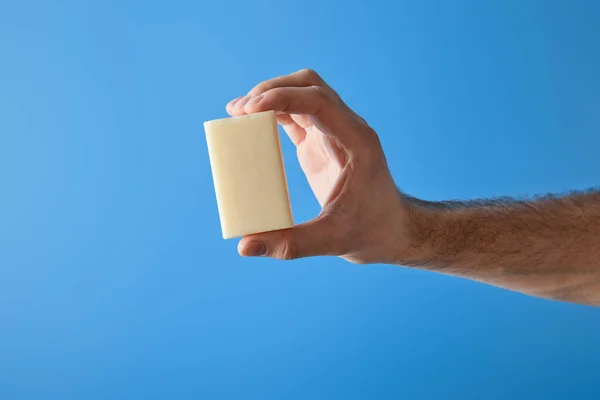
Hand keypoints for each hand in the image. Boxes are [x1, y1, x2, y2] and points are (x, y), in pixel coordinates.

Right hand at [226, 69, 409, 263]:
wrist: (391, 231)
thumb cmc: (369, 233)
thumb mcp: (331, 241)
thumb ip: (289, 244)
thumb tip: (244, 247)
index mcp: (357, 142)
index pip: (319, 101)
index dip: (283, 98)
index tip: (249, 109)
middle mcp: (348, 129)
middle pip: (310, 86)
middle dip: (272, 89)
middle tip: (239, 110)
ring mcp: (335, 133)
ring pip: (303, 93)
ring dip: (271, 95)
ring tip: (238, 111)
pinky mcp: (323, 143)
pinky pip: (298, 115)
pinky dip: (274, 112)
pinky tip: (251, 122)